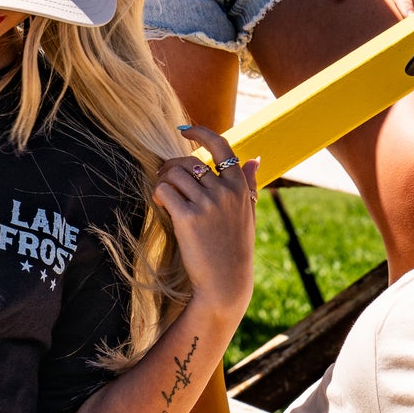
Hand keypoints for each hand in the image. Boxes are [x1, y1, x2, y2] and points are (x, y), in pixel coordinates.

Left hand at [154, 126, 258, 323]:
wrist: (225, 281)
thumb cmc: (235, 248)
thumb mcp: (248, 214)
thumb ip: (248, 185)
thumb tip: (255, 160)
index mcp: (239, 187)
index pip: (221, 146)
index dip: (201, 133)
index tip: (185, 131)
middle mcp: (225, 191)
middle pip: (189, 162)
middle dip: (172, 168)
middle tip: (165, 179)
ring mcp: (207, 204)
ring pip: (175, 174)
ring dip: (164, 181)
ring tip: (164, 195)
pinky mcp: (188, 218)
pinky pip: (165, 191)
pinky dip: (158, 194)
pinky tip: (161, 204)